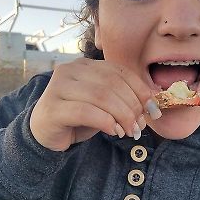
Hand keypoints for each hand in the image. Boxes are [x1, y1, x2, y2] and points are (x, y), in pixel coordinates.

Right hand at [29, 58, 161, 150]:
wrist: (45, 133)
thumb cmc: (78, 117)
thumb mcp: (104, 104)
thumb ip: (124, 97)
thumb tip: (154, 98)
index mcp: (85, 65)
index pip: (119, 71)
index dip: (140, 89)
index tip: (153, 109)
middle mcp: (70, 70)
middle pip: (112, 83)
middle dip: (132, 105)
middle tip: (140, 125)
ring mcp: (58, 87)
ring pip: (101, 96)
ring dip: (122, 115)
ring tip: (129, 131)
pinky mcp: (52, 108)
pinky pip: (85, 111)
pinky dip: (105, 122)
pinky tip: (114, 131)